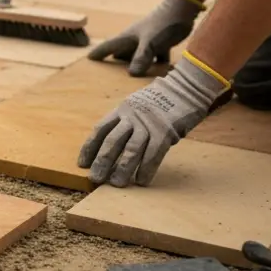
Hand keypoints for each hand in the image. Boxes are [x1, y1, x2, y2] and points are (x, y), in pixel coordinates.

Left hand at [77, 57, 226, 186]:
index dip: (89, 148)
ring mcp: (149, 123)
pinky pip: (153, 154)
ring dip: (122, 169)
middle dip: (102, 161)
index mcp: (122, 109)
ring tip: (116, 183)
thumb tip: (112, 148)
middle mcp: (132, 116)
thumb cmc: (161, 101)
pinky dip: (146, 169)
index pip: (100, 130)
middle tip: (95, 178)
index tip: (82, 164)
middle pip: (112, 141)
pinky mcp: (165, 131)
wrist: (187, 87)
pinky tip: (141, 181)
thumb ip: (125, 123)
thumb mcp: (136, 106)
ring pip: (131, 149)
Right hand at [87, 0, 204, 75]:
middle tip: (110, 77)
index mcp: (127, 38)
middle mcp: (135, 40)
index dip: (99, 53)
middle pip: (121, 54)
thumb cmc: (162, 24)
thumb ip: (141, 57)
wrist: (182, 10)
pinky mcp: (161, 43)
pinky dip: (156, 66)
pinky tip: (161, 75)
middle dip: (116, 64)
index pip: (108, 46)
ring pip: (138, 57)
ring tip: (134, 81)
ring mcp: (148, 41)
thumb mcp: (150, 43)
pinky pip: (155, 58)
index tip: (89, 59)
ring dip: (137, 66)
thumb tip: (131, 74)